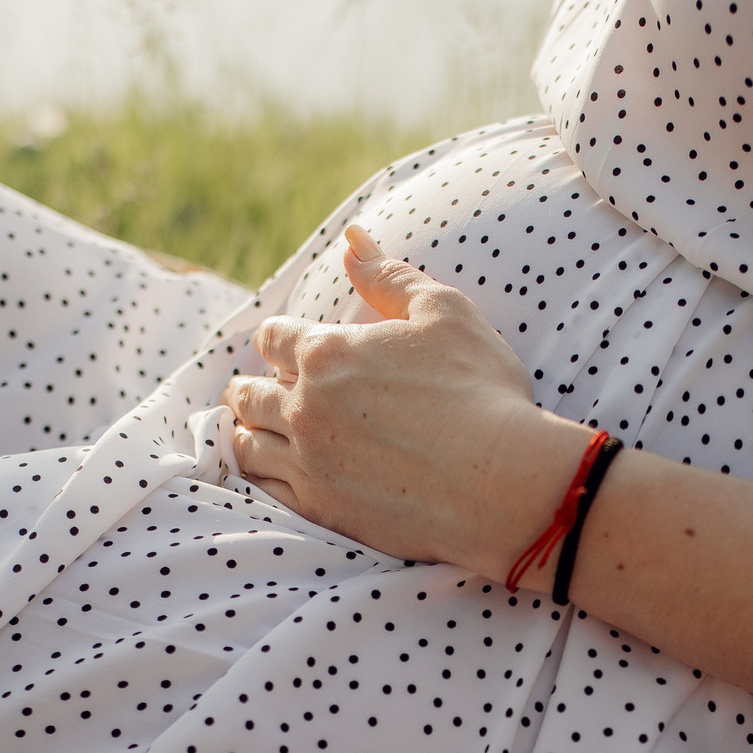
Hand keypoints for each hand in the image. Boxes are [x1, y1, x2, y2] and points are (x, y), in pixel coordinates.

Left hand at [220, 227, 589, 574]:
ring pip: (249, 446)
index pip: (273, 338)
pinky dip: (263, 478)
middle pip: (249, 394)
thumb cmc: (482, 391)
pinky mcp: (323, 511)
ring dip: (248, 433)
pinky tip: (272, 474)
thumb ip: (389, 275)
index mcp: (326, 353)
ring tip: (253, 432)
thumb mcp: (444, 312)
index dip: (275, 339)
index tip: (280, 346)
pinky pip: (268, 492)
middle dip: (249, 388)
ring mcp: (310, 464)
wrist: (504, 483)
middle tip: (251, 391)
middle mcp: (305, 408)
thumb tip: (352, 241)